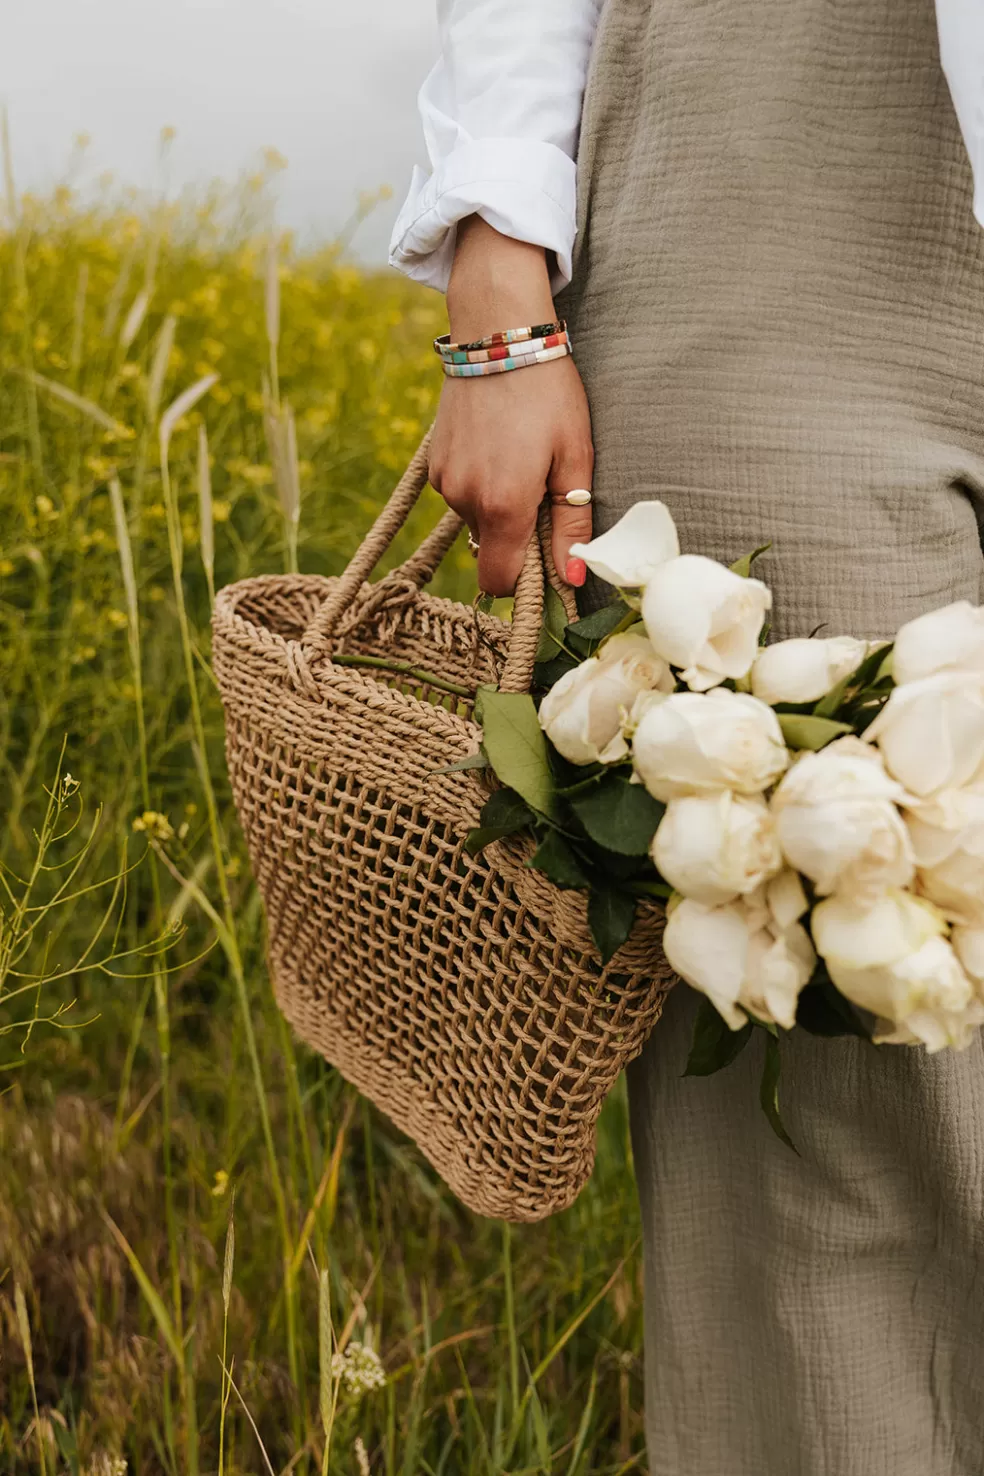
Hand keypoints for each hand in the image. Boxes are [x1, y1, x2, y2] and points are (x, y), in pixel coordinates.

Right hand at [427, 218, 594, 595]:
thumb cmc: (548, 392)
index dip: (524, 581)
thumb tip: (571, 578)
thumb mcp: (574, 457)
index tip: (546, 555)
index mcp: (503, 505)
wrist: (498, 332)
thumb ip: (571, 524)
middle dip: (517, 535)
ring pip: (476, 522)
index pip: (501, 582)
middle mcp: (465, 499)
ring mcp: (445, 482)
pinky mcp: (434, 463)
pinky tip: (499, 447)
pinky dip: (481, 485)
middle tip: (542, 488)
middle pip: (490, 550)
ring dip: (500, 507)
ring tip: (521, 457)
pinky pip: (461, 495)